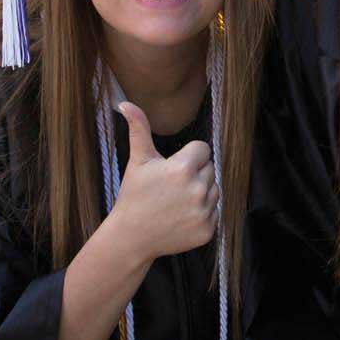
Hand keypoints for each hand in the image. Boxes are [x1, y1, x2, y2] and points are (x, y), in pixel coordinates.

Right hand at [108, 103, 215, 261]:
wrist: (131, 237)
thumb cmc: (134, 196)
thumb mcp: (137, 161)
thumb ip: (139, 129)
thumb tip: (125, 103)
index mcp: (183, 168)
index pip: (203, 149)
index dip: (187, 156)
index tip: (171, 168)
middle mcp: (198, 189)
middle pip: (209, 169)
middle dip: (194, 174)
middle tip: (171, 187)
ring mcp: (204, 212)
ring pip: (214, 190)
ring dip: (200, 192)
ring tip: (176, 202)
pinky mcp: (208, 230)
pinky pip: (214, 212)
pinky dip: (201, 214)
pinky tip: (181, 217)